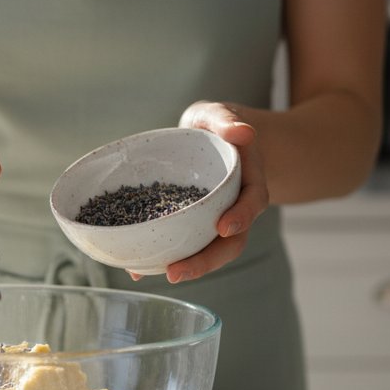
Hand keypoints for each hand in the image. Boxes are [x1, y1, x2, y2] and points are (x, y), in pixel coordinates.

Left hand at [131, 101, 269, 282]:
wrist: (213, 140)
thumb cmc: (217, 126)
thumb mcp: (220, 115)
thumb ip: (227, 120)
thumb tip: (242, 132)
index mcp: (249, 183)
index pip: (251, 203)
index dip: (241, 217)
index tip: (223, 227)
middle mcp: (235, 208)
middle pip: (230, 242)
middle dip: (206, 261)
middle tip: (176, 272)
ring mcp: (215, 221)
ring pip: (209, 250)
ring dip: (187, 267)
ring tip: (158, 275)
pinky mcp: (194, 226)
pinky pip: (185, 245)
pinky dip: (163, 258)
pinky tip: (138, 269)